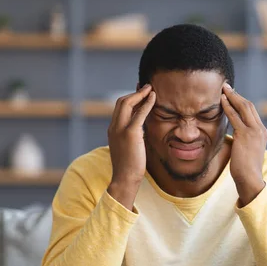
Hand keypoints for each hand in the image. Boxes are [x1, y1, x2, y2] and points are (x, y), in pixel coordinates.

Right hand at [107, 84, 155, 209]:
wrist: (125, 178)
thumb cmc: (129, 166)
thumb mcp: (128, 147)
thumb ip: (132, 136)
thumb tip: (141, 131)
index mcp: (112, 130)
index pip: (119, 108)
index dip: (131, 99)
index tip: (141, 94)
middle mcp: (114, 127)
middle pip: (121, 102)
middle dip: (135, 93)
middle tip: (147, 87)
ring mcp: (120, 129)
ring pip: (127, 103)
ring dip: (140, 94)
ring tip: (151, 89)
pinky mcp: (130, 133)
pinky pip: (139, 113)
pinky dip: (147, 103)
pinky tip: (154, 97)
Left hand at [221, 83, 266, 206]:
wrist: (250, 179)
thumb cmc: (246, 169)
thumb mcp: (248, 151)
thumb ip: (244, 140)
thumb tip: (235, 137)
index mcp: (262, 132)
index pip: (252, 112)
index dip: (241, 101)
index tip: (233, 95)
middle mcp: (260, 129)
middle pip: (249, 106)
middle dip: (237, 95)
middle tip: (227, 87)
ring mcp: (254, 132)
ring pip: (243, 107)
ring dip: (232, 97)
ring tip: (223, 89)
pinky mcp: (245, 135)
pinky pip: (235, 117)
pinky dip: (228, 107)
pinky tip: (221, 101)